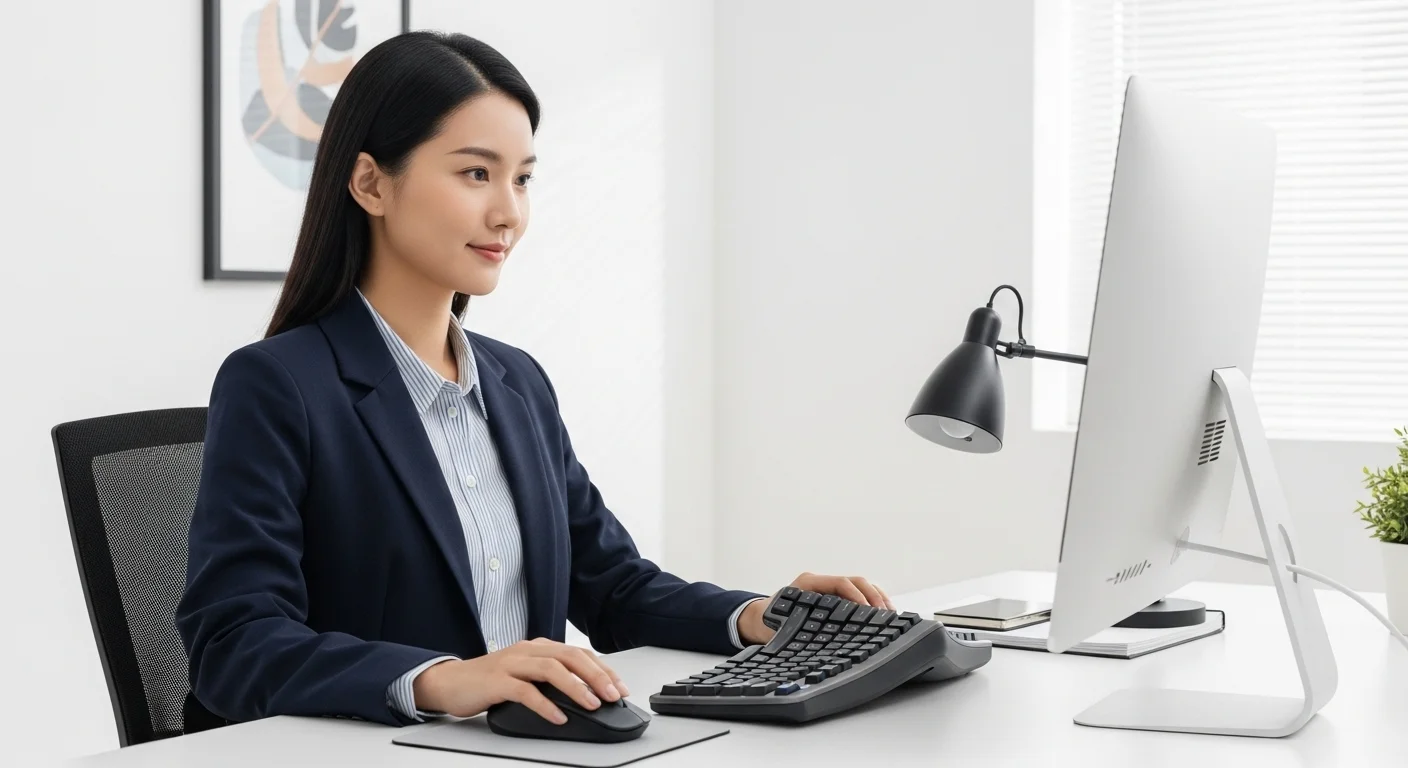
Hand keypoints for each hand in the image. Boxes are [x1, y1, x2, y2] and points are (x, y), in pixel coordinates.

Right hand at [412, 638, 630, 723]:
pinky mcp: (497, 681)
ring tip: (593, 704)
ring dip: (576, 687)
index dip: (603, 669)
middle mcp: (528, 650)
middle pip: (570, 657)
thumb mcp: (526, 674)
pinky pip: (525, 691)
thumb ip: (550, 677)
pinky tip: (558, 717)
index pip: (579, 653)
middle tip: (614, 695)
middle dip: (597, 676)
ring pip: (551, 669)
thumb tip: (586, 693)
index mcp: (538, 647)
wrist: (450, 682)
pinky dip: (545, 704)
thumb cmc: (490, 680)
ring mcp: (512, 664)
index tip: (620, 687)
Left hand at [738, 572, 894, 645]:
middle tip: (886, 616)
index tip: (868, 612)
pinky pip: (857, 594)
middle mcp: (820, 582)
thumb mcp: (779, 627)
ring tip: (891, 616)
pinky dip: (871, 602)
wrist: (758, 619)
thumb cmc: (768, 623)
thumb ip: (794, 631)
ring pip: (860, 586)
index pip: (839, 582)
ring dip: (877, 599)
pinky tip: (882, 616)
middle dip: (873, 597)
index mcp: (807, 583)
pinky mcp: (834, 597)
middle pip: (855, 581)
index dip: (856, 596)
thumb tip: (811, 640)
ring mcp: (828, 588)